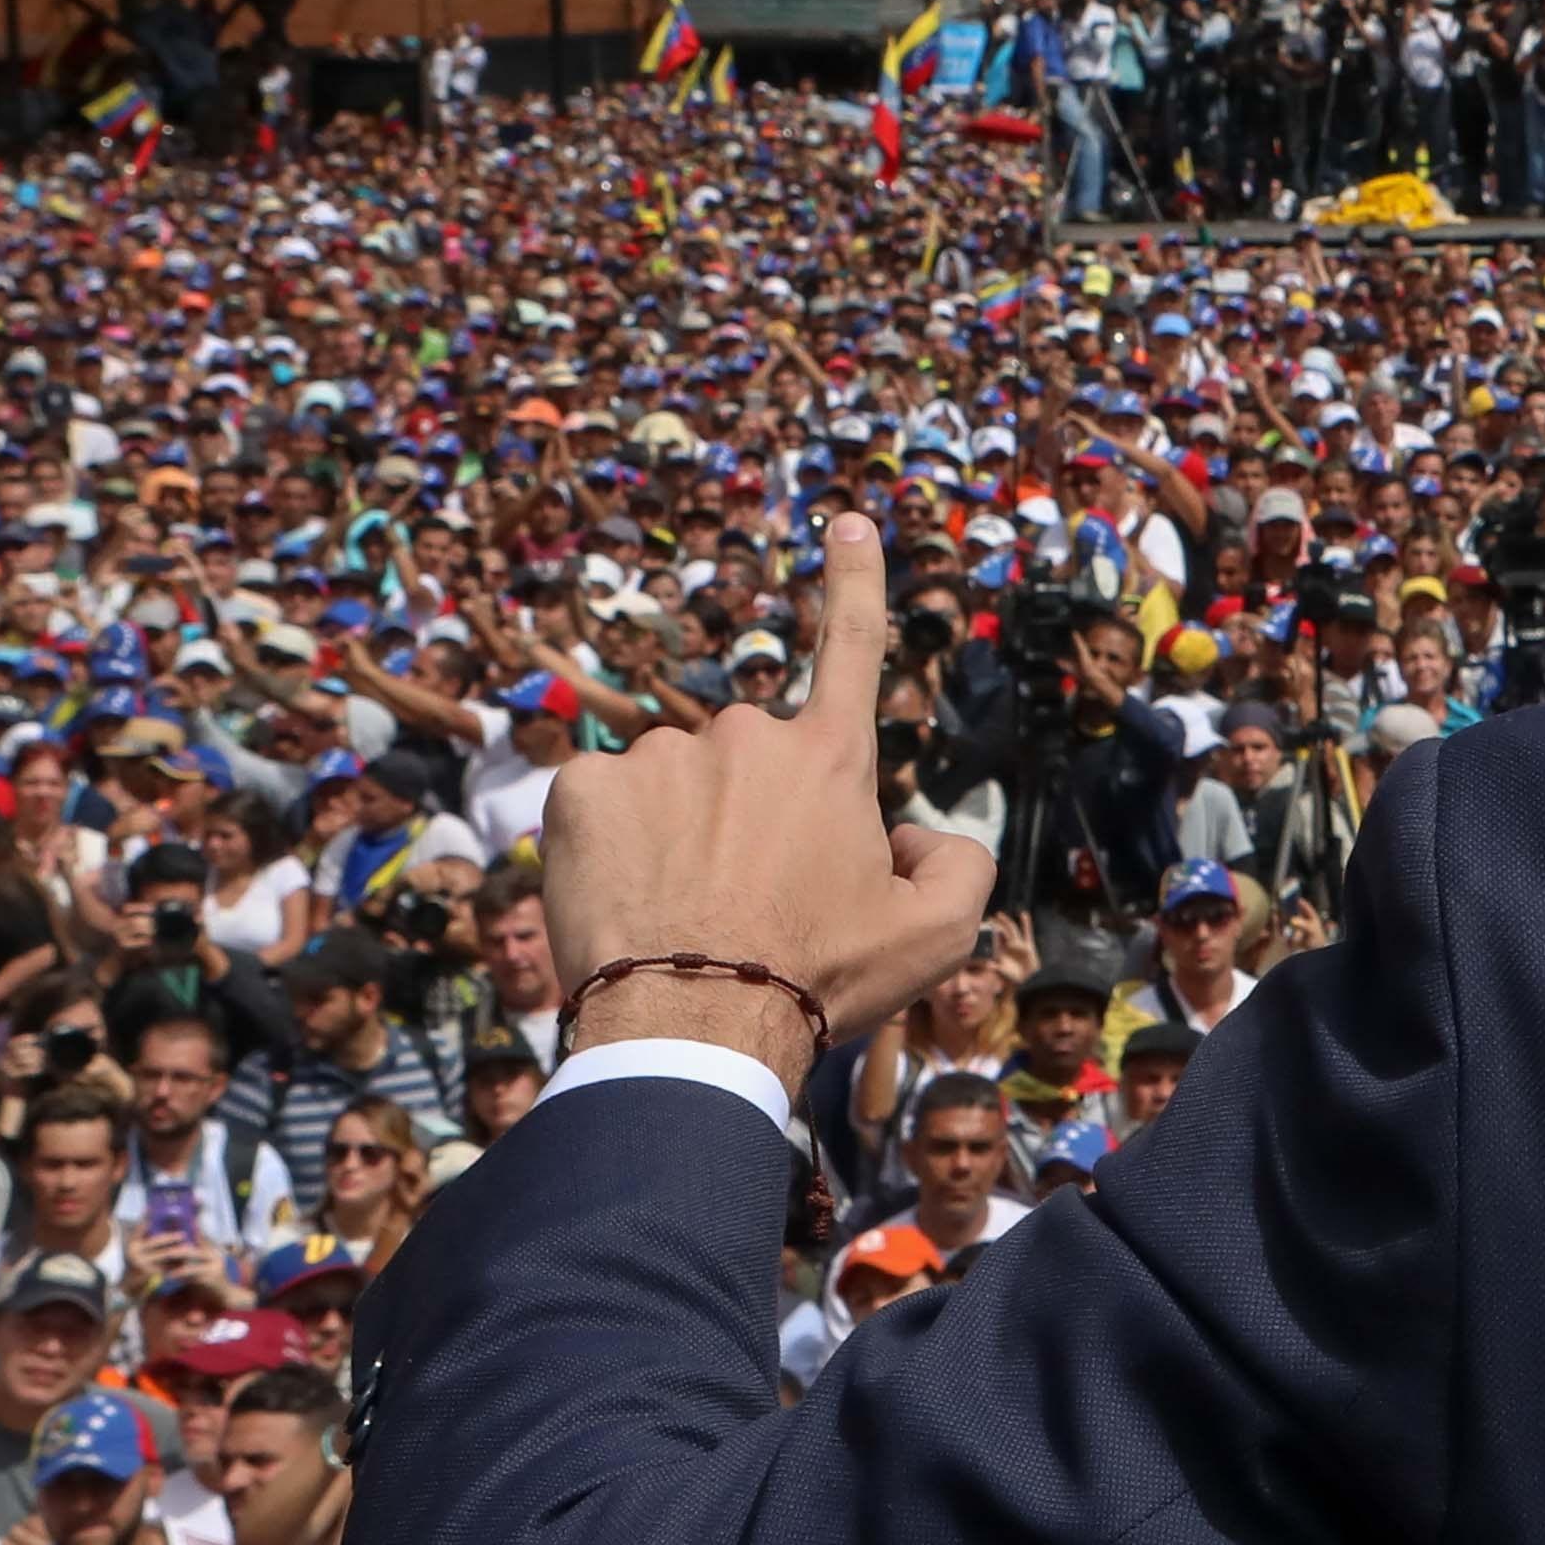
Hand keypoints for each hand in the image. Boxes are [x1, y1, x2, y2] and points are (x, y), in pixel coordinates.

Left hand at [539, 517, 986, 1078]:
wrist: (694, 1025)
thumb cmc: (817, 979)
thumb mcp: (937, 935)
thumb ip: (960, 864)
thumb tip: (914, 833)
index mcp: (831, 759)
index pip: (852, 646)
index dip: (855, 579)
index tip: (846, 519)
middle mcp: (747, 735)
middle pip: (751, 765)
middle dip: (751, 817)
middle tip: (750, 906)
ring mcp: (660, 758)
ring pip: (674, 788)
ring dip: (679, 836)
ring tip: (686, 918)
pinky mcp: (585, 789)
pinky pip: (603, 805)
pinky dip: (614, 847)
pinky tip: (630, 901)